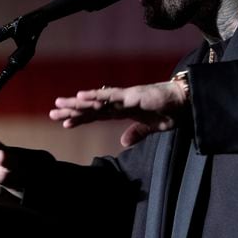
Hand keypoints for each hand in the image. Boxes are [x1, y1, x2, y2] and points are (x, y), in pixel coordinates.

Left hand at [49, 81, 188, 147]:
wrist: (185, 102)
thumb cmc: (170, 112)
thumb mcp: (151, 127)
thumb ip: (137, 133)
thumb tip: (123, 142)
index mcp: (124, 110)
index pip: (97, 115)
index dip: (81, 119)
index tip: (64, 123)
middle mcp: (121, 102)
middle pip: (91, 107)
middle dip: (72, 110)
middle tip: (52, 112)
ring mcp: (125, 97)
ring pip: (96, 101)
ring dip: (78, 103)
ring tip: (60, 104)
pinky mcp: (132, 95)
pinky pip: (111, 96)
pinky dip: (96, 96)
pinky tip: (81, 97)